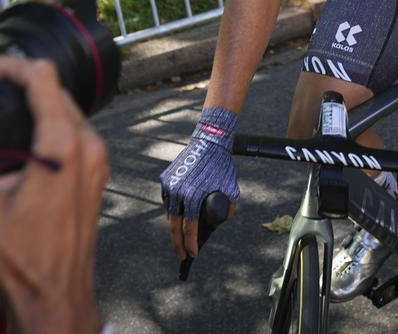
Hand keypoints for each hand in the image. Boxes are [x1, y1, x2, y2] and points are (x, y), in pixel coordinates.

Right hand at [0, 56, 106, 333]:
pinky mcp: (96, 175)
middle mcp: (89, 145)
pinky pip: (76, 132)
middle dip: (21, 80)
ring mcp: (98, 161)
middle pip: (57, 90)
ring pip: (69, 110)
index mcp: (64, 145)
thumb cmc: (19, 258)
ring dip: (37, 101)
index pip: (43, 78)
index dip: (11, 64)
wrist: (55, 296)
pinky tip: (22, 136)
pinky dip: (50, 123)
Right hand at [161, 108, 239, 260]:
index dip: (190, 243)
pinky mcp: (165, 179)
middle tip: (182, 255)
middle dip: (178, 243)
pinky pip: (167, 201)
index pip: (189, 227)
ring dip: (174, 227)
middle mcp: (178, 191)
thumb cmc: (222, 166)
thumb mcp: (231, 188)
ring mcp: (169, 185)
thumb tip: (223, 220)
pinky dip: (172, 211)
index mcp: (193, 195)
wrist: (208, 142)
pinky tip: (178, 220)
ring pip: (169, 214)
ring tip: (180, 239)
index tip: (191, 255)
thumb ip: (230, 207)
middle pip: (174, 225)